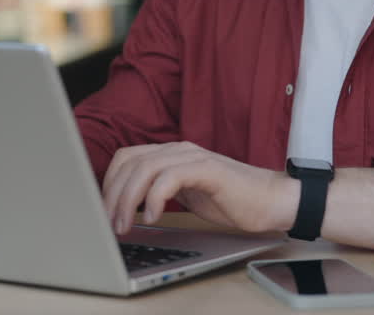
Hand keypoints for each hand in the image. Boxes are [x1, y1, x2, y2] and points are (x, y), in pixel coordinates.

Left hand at [101, 141, 298, 235]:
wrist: (270, 200)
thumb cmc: (230, 200)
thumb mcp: (186, 195)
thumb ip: (159, 192)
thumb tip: (126, 208)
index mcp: (171, 154)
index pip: (127, 158)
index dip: (109, 183)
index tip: (103, 211)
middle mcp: (178, 149)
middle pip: (130, 162)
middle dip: (112, 194)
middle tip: (109, 224)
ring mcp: (193, 157)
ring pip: (144, 168)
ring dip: (128, 199)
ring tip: (125, 224)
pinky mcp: (207, 169)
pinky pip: (169, 178)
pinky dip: (154, 198)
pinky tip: (152, 217)